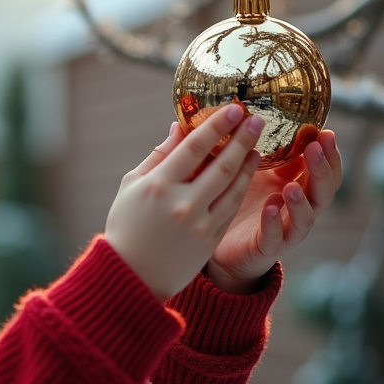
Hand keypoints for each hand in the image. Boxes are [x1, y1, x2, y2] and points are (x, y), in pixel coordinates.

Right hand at [105, 105, 264, 301]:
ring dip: (249, 163)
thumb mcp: (131, 186)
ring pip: (233, 187)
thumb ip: (158, 157)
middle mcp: (182, 203)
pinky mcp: (210, 241)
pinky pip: (231, 208)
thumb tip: (179, 128)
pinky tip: (247, 174)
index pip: (195, 147)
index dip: (217, 125)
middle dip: (242, 138)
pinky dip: (241, 188)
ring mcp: (199, 224)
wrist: (130, 275)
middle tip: (256, 119)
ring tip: (256, 145)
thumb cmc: (126, 225)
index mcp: (158, 185)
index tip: (234, 108)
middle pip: (222, 164)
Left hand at [206, 128, 343, 293]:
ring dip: (302, 201)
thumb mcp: (250, 170)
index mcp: (297, 184)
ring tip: (292, 186)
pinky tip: (271, 208)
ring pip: (307, 217)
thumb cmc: (240, 202)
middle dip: (323, 169)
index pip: (324, 168)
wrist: (224, 245)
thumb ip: (258, 148)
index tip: (326, 131)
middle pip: (324, 190)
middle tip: (317, 148)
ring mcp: (287, 228)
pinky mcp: (268, 247)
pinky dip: (276, 222)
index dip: (329, 152)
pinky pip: (276, 236)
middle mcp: (299, 207)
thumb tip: (252, 112)